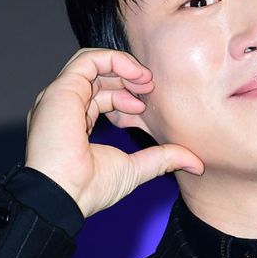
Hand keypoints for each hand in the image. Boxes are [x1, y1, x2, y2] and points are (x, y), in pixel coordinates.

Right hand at [25, 48, 203, 217]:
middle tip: (150, 86)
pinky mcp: (61, 90)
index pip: (100, 96)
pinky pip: (87, 60)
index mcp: (74, 123)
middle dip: (127, 78)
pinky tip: (135, 74)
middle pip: (97, 77)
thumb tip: (196, 164)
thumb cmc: (89, 189)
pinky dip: (114, 60)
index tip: (145, 105)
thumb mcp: (136, 168)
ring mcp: (60, 98)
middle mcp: (64, 107)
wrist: (64, 197)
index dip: (126, 95)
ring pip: (92, 63)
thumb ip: (163, 159)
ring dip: (123, 66)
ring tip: (145, 80)